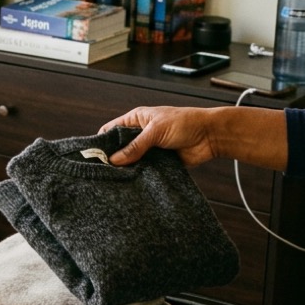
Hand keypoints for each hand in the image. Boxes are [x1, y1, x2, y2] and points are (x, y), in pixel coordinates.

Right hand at [98, 105, 289, 171]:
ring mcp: (149, 150)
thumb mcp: (156, 131)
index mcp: (136, 120)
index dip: (102, 142)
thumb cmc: (185, 123)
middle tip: (102, 173)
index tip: (93, 157)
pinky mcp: (159, 163)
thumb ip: (135, 146)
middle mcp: (140, 135)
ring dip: (126, 169)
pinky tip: (132, 184)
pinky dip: (139, 176)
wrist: (210, 136)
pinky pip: (144, 171)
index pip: (111, 130)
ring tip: (115, 181)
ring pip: (131, 162)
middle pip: (119, 148)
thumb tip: (114, 160)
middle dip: (112, 159)